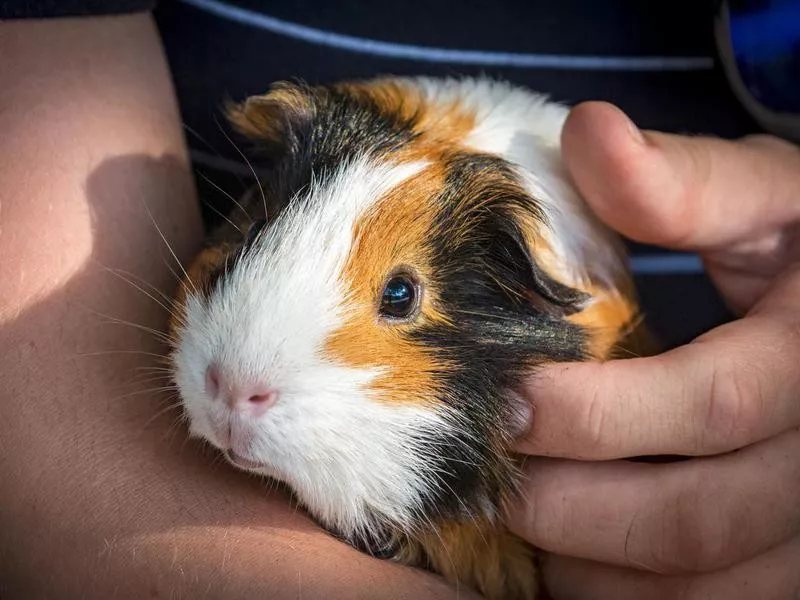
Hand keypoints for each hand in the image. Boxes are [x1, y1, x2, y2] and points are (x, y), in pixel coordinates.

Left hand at [508, 102, 799, 598]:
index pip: (712, 402)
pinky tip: (573, 557)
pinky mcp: (789, 558)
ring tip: (524, 514)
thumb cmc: (799, 249)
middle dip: (575, 506)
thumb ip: (682, 182)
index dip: (600, 413)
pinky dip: (624, 595)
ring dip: (592, 564)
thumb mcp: (763, 199)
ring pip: (700, 584)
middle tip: (495, 473)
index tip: (509, 400)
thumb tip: (589, 131)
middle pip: (698, 517)